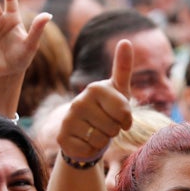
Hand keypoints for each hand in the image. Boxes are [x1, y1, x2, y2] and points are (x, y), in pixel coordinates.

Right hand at [59, 40, 134, 162]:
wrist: (85, 130)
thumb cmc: (107, 109)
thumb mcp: (119, 90)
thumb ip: (123, 67)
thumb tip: (125, 41)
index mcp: (95, 88)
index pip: (124, 112)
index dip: (127, 120)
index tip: (121, 117)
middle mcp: (79, 101)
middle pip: (113, 128)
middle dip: (114, 131)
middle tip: (106, 125)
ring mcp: (68, 119)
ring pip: (101, 140)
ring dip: (103, 141)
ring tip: (96, 132)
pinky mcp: (62, 137)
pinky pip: (89, 150)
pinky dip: (92, 150)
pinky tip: (86, 141)